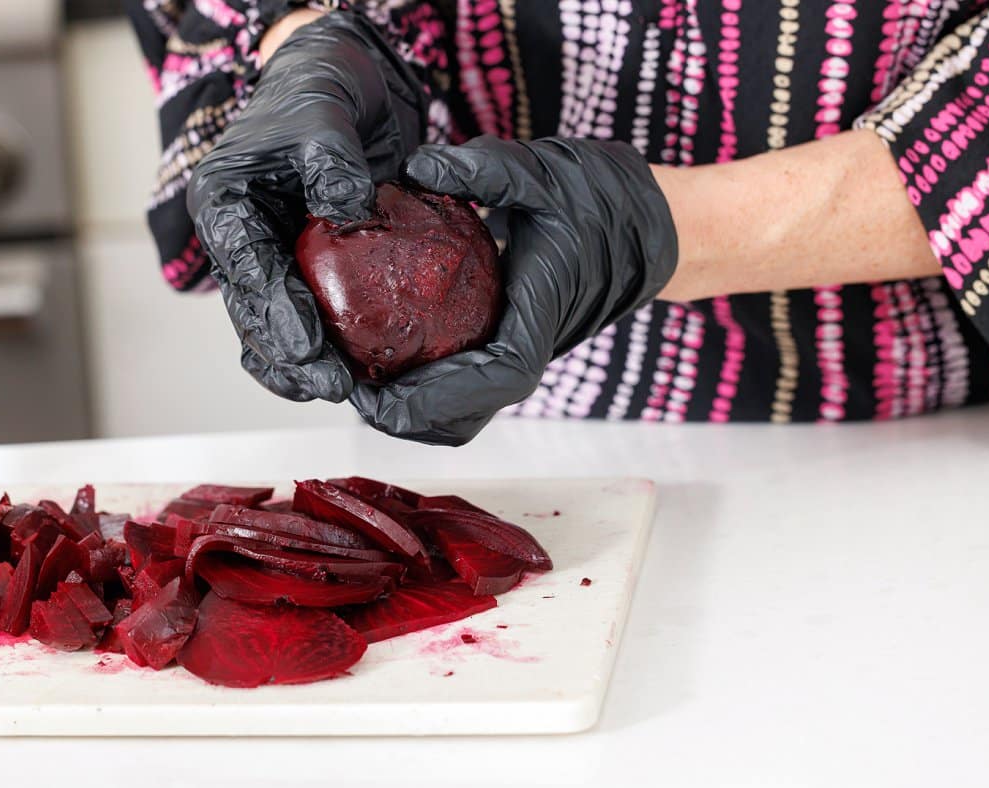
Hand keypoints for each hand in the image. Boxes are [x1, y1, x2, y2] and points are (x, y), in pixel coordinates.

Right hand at [187, 11, 425, 401]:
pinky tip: (358, 373)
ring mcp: (268, 256)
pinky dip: (327, 344)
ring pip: (272, 326)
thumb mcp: (325, 114)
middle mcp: (238, 236)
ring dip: (302, 364)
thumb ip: (332, 161)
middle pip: (254, 312)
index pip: (248, 268)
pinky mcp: (301, 267)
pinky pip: (307, 314)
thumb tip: (348, 209)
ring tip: (344, 393)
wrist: (340, 83)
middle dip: (290, 358)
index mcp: (225, 201)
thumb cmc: (321, 90)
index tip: (309, 351)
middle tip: (333, 387)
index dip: (276, 315)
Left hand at [351, 136, 678, 444]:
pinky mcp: (505, 351)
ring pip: (461, 414)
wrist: (642, 223)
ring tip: (352, 379)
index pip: (496, 378)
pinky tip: (378, 357)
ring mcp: (516, 356)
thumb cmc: (600, 200)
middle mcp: (527, 351)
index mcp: (541, 317)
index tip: (379, 394)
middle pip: (466, 418)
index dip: (436, 397)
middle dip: (404, 416)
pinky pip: (461, 391)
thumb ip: (484, 168)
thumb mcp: (540, 171)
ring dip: (407, 410)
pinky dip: (420, 391)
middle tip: (346, 388)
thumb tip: (418, 167)